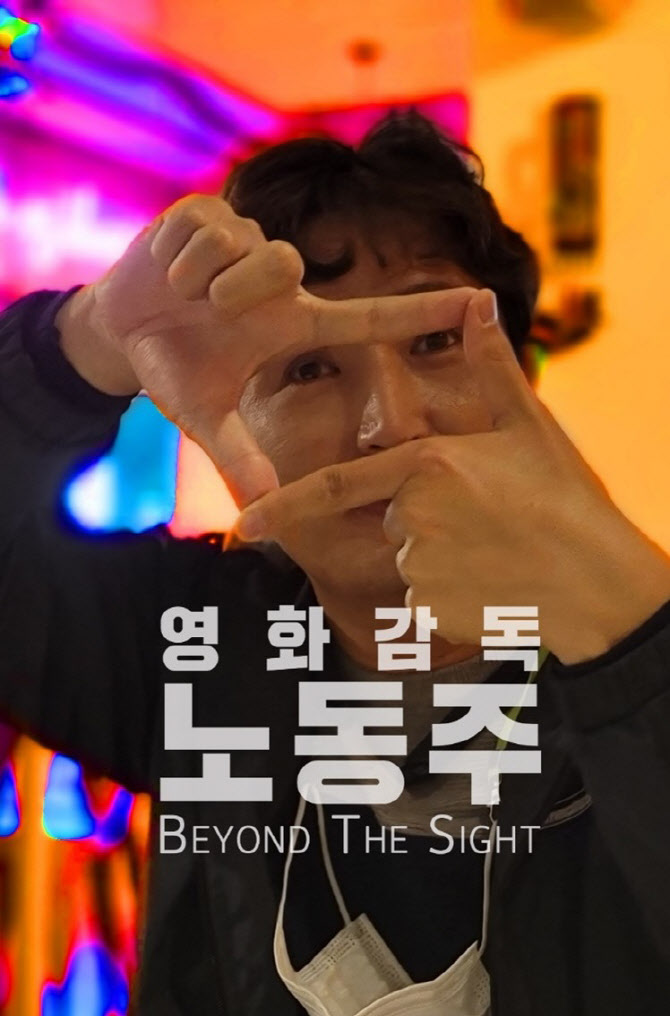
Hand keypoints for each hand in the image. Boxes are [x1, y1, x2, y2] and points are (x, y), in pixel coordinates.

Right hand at [57, 195, 474, 504]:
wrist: (122, 332)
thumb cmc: (178, 371)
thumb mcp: (207, 417)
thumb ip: (238, 456)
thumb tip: (261, 508)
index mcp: (296, 323)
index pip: (371, 317)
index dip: (422, 313)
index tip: (479, 303)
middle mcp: (283, 279)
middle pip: (284, 263)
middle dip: (240, 287)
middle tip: (209, 311)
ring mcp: (247, 242)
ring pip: (242, 245)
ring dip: (203, 278)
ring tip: (185, 298)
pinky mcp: (209, 212)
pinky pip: (203, 227)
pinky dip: (178, 259)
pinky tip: (169, 275)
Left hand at [237, 289, 669, 662]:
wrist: (596, 580)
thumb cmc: (564, 500)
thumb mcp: (528, 426)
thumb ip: (490, 367)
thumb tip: (479, 303)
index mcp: (425, 464)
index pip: (335, 486)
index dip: (282, 507)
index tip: (242, 525)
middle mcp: (411, 514)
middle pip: (392, 517)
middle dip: (425, 519)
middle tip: (488, 521)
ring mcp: (419, 565)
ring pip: (410, 557)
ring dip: (441, 555)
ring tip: (497, 551)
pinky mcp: (431, 608)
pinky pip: (422, 597)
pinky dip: (448, 592)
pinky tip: (491, 583)